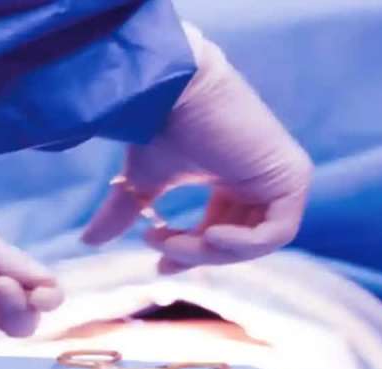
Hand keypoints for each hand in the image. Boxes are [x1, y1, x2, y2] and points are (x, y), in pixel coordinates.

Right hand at [82, 23, 312, 273]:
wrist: (172, 88)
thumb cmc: (160, 122)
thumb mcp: (143, 179)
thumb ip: (127, 210)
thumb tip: (87, 241)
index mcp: (235, 177)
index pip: (224, 230)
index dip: (194, 254)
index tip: (161, 268)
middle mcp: (262, 178)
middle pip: (239, 241)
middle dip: (197, 254)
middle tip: (161, 252)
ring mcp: (282, 177)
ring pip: (254, 242)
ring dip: (209, 250)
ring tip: (172, 241)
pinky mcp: (294, 177)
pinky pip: (276, 233)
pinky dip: (242, 244)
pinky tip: (209, 236)